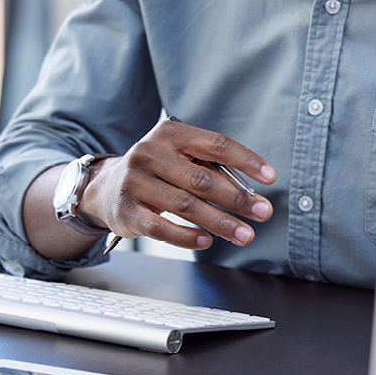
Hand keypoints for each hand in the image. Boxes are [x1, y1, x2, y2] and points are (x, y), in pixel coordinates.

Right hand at [80, 118, 275, 251]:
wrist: (106, 187)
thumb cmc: (157, 170)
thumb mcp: (180, 157)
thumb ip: (211, 168)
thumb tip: (251, 192)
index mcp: (170, 134)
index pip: (216, 144)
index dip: (246, 160)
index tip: (270, 177)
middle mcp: (150, 153)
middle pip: (203, 178)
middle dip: (238, 198)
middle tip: (263, 211)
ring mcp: (136, 182)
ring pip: (186, 205)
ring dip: (220, 222)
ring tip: (244, 234)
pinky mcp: (127, 211)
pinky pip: (162, 228)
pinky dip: (187, 237)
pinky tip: (207, 241)